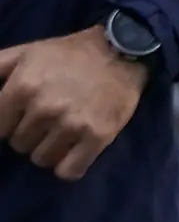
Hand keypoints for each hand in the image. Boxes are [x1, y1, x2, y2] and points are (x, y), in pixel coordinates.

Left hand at [0, 28, 149, 181]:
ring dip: (49, 149)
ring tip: (64, 130)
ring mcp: (72, 125)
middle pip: (19, 145)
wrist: (123, 50)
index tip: (23, 114)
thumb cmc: (68, 54)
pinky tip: (76, 149)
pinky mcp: (98, 137)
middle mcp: (44, 108)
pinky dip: (69, 165)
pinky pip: (69, 171)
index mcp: (22, 87)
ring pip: (41, 159)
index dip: (9, 122)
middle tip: (49, 117)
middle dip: (30, 134)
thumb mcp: (25, 53)